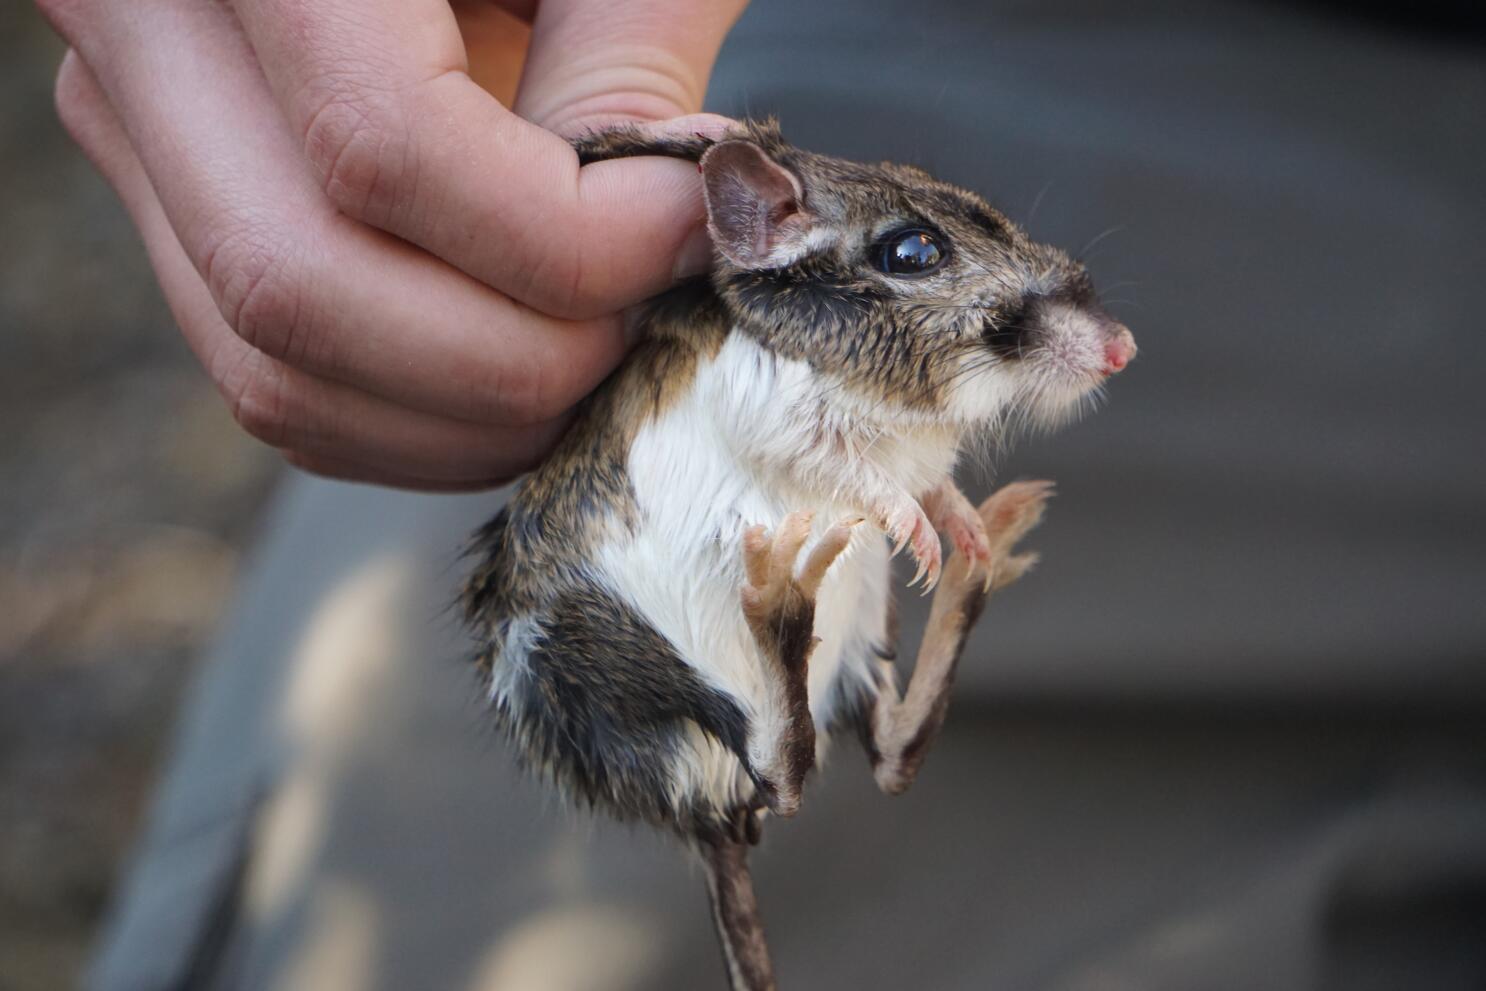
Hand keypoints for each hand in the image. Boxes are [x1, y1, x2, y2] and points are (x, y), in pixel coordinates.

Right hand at [40, 0, 745, 488]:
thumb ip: (631, 54)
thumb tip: (666, 231)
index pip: (382, 144)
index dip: (567, 237)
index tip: (688, 229)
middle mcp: (144, 29)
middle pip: (300, 287)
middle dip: (515, 360)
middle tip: (643, 328)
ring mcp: (137, 137)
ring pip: (273, 370)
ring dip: (466, 421)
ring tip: (596, 361)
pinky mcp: (177, 219)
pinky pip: (278, 384)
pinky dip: (416, 426)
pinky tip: (518, 381)